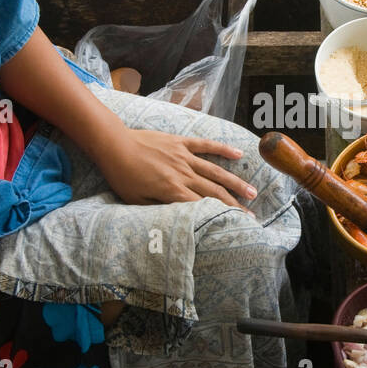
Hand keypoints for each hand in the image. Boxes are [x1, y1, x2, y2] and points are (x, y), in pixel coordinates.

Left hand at [97, 128, 257, 210]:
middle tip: (251, 214)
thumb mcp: (136, 201)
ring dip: (235, 182)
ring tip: (252, 191)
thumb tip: (177, 219)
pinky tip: (238, 153)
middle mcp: (182, 174)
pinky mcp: (180, 142)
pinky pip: (205, 145)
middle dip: (234, 204)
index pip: (202, 207)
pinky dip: (222, 149)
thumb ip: (159, 209)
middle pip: (214, 192)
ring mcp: (183, 156)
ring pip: (215, 171)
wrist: (114, 145)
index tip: (237, 224)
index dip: (221, 216)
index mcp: (172, 190)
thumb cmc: (122, 176)